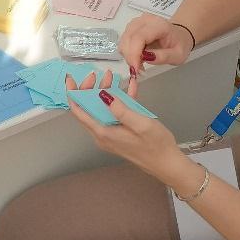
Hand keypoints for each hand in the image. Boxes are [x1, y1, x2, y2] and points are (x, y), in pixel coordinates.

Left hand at [65, 72, 186, 182]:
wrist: (168, 164)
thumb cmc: (156, 146)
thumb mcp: (140, 124)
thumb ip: (121, 109)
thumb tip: (104, 95)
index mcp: (103, 133)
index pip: (79, 112)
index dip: (73, 94)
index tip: (71, 79)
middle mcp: (103, 134)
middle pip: (88, 108)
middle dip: (91, 89)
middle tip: (100, 75)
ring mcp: (110, 134)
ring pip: (101, 109)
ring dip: (106, 93)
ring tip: (113, 77)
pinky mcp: (119, 133)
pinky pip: (113, 114)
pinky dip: (119, 101)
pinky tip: (128, 88)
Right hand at [120, 13, 194, 75]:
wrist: (179, 35)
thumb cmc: (179, 44)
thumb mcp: (178, 55)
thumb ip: (164, 57)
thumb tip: (147, 58)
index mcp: (158, 25)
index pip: (139, 37)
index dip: (134, 54)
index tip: (136, 69)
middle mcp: (145, 20)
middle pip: (128, 38)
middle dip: (130, 57)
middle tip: (139, 69)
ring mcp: (137, 22)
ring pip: (124, 40)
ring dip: (128, 55)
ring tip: (140, 63)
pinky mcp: (132, 27)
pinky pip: (124, 41)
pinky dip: (127, 52)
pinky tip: (137, 57)